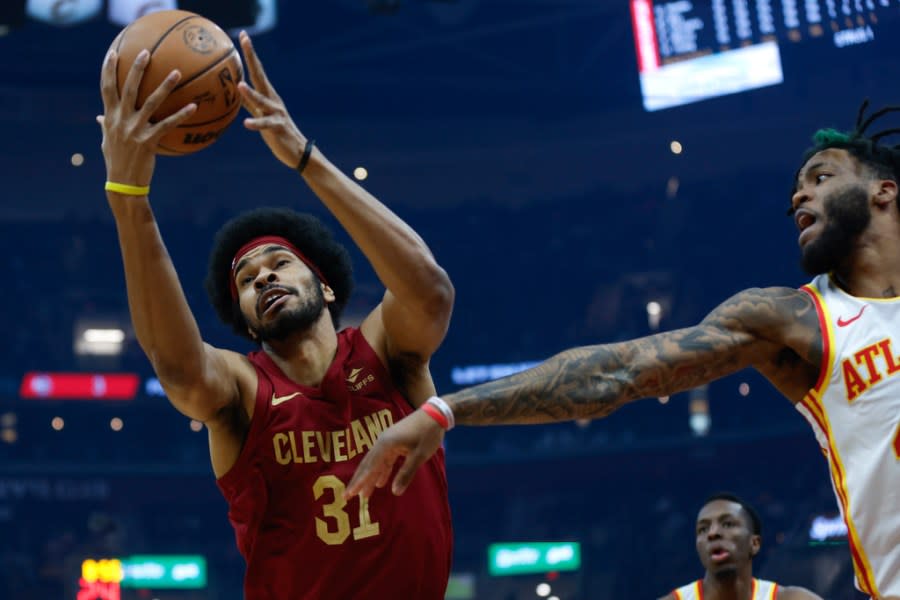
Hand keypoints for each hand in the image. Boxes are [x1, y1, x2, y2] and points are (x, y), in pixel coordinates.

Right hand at [97, 49, 196, 185]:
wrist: (123, 184)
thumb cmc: (116, 162)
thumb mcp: (107, 142)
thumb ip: (105, 126)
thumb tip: (99, 117)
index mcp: (110, 117)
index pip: (106, 88)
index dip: (108, 70)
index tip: (114, 53)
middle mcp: (120, 120)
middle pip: (127, 88)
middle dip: (137, 69)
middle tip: (148, 53)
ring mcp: (134, 130)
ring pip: (151, 102)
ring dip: (165, 86)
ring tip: (177, 73)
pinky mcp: (148, 141)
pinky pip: (168, 124)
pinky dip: (181, 115)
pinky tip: (194, 106)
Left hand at [237, 31, 306, 168]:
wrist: (298, 151)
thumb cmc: (276, 132)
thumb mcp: (260, 114)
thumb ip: (248, 102)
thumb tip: (234, 90)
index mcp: (267, 95)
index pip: (256, 71)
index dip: (249, 53)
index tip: (242, 35)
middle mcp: (273, 100)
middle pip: (260, 75)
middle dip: (252, 57)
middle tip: (244, 40)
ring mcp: (277, 113)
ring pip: (262, 101)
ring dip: (251, 93)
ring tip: (240, 85)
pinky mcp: (278, 128)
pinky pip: (266, 125)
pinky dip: (256, 124)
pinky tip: (246, 124)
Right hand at [345, 409, 445, 498]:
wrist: (435, 414)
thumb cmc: (428, 434)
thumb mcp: (419, 455)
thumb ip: (406, 474)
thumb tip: (395, 492)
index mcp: (386, 445)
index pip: (370, 467)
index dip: (359, 482)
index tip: (349, 494)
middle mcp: (382, 442)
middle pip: (368, 464)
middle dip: (359, 481)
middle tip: (348, 496)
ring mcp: (387, 441)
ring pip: (375, 463)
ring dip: (370, 478)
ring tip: (364, 494)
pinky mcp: (394, 442)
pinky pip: (384, 459)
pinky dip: (382, 471)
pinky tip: (380, 482)